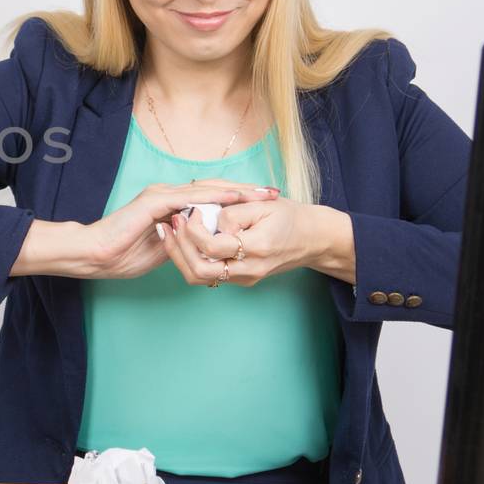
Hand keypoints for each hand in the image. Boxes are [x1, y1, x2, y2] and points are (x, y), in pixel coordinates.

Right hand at [13, 179, 278, 278]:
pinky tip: (235, 197)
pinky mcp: (155, 201)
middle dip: (245, 191)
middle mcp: (168, 196)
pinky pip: (190, 196)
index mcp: (169, 206)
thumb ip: (183, 244)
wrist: (94, 254)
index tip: (263, 206)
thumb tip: (203, 248)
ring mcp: (161, 196)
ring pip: (207, 189)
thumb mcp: (163, 251)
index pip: (210, 200)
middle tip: (273, 193)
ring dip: (237, 191)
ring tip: (262, 194)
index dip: (237, 202)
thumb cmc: (121, 255)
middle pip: (214, 189)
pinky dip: (215, 195)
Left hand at [162, 196, 331, 287]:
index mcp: (257, 247)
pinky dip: (190, 258)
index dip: (193, 228)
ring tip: (172, 231)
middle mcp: (249, 269)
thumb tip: (205, 218)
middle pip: (199, 270)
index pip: (210, 247)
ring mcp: (244, 278)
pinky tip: (183, 239)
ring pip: (198, 277)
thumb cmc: (288, 216)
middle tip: (173, 222)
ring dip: (179, 255)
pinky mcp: (240, 280)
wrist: (312, 239)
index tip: (191, 210)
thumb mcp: (263, 203)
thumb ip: (233, 210)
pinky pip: (207, 275)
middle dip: (178, 245)